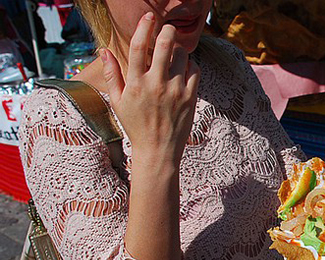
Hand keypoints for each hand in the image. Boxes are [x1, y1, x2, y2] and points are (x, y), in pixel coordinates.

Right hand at [100, 12, 199, 163]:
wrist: (158, 150)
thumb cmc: (135, 126)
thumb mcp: (117, 102)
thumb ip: (111, 74)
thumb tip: (103, 50)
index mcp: (135, 83)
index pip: (138, 46)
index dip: (144, 26)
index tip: (149, 17)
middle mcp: (155, 84)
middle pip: (164, 45)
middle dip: (167, 30)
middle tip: (167, 28)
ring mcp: (175, 90)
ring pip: (181, 56)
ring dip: (178, 51)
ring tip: (174, 57)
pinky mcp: (190, 97)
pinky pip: (195, 70)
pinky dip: (190, 65)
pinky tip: (184, 71)